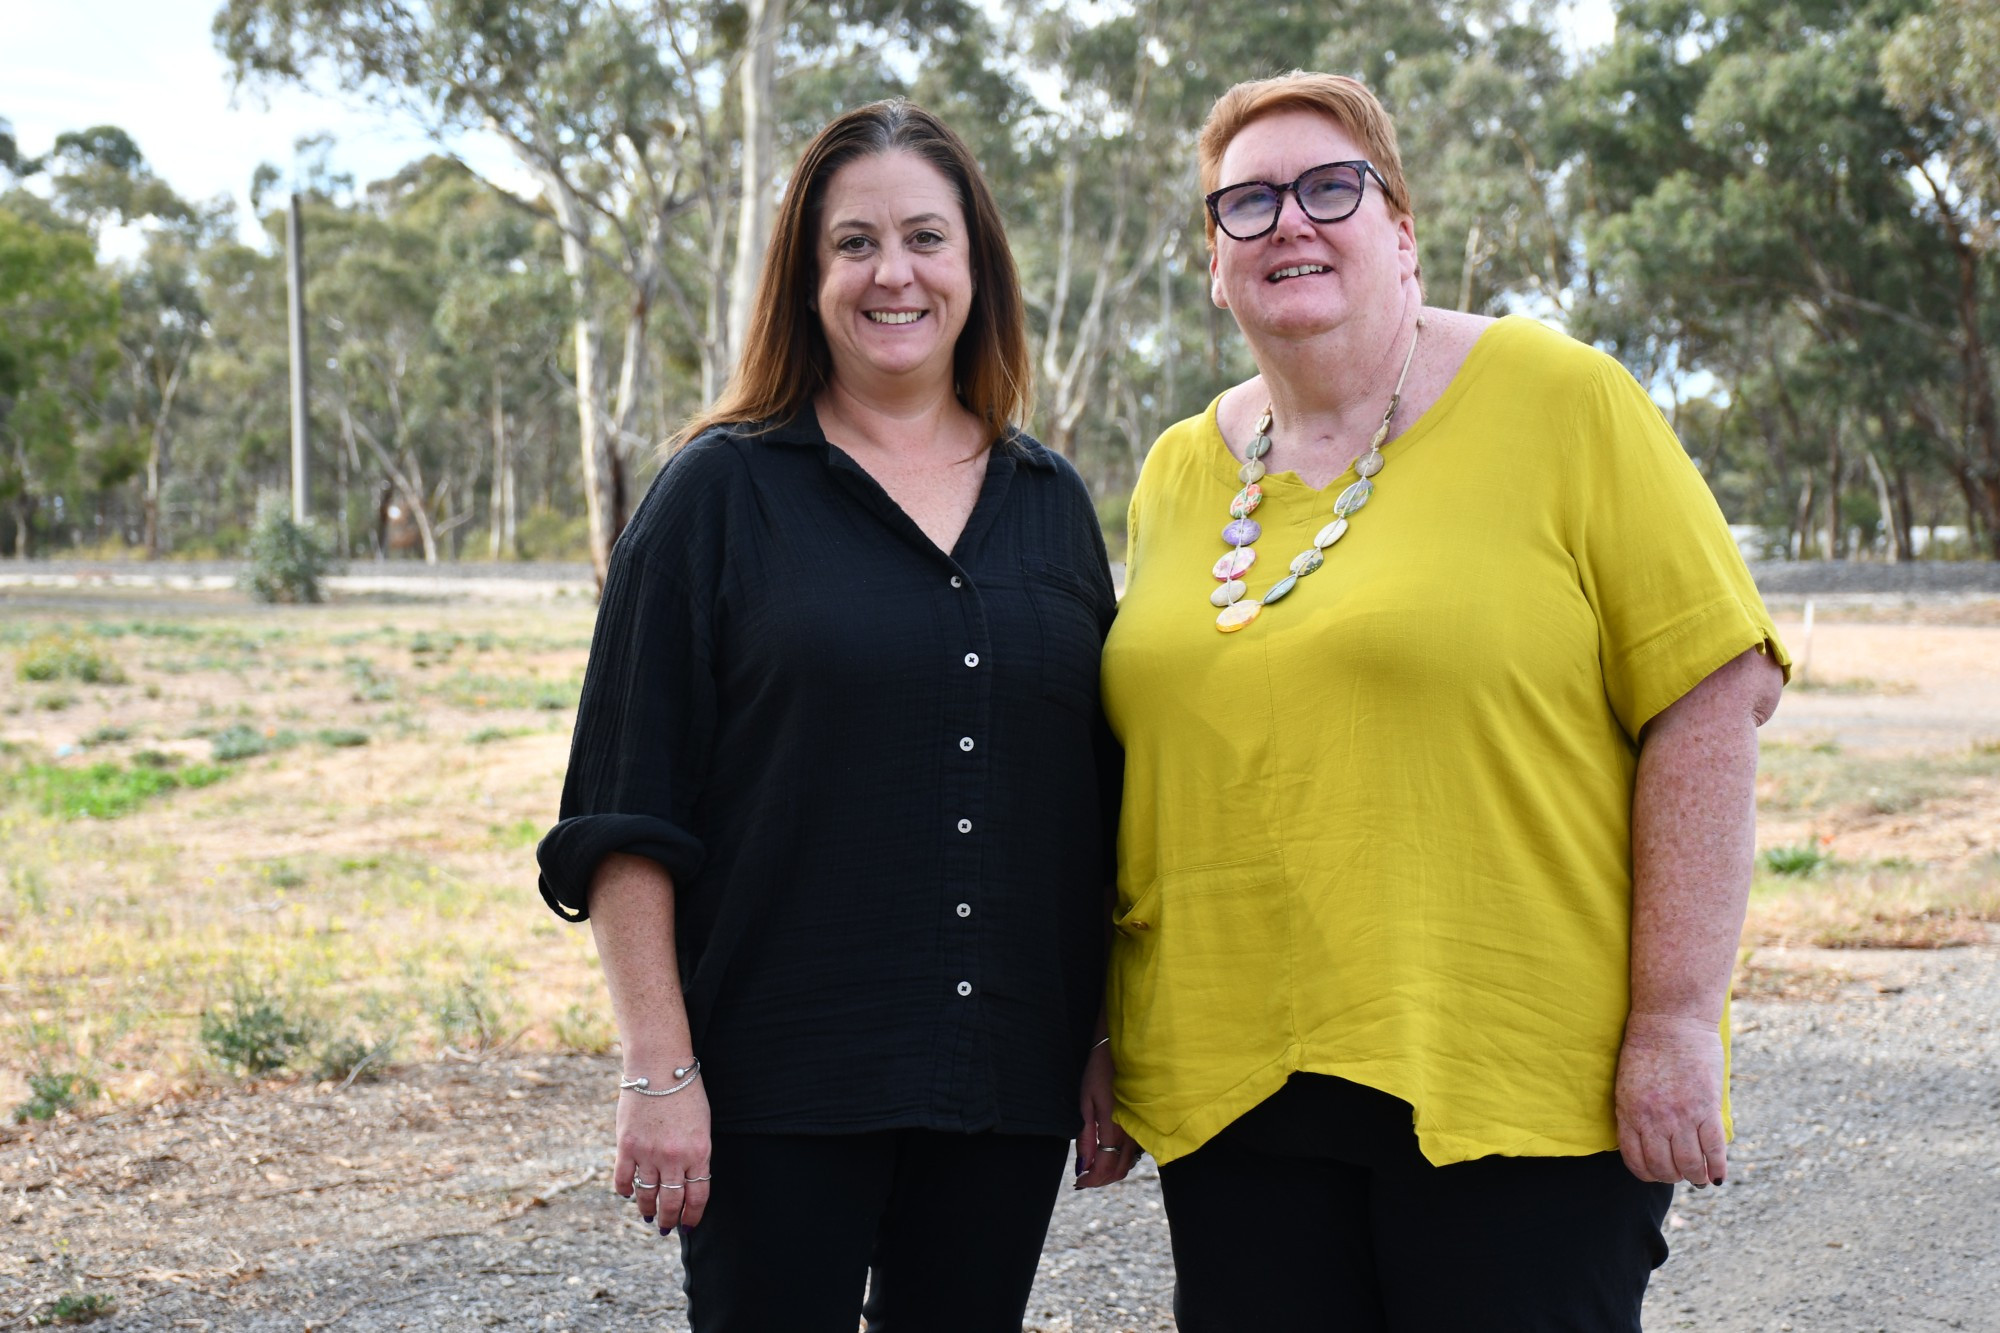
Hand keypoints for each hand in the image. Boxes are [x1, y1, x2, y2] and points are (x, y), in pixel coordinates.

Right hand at [613, 1072, 712, 1230]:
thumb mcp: (702, 1126)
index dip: (693, 1215)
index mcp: (699, 1153)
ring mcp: (649, 1153)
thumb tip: (687, 1181)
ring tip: (649, 1216)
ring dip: (648, 1209)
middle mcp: (674, 1158)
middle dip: (670, 1219)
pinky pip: (624, 1179)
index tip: (689, 1225)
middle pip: (672, 1201)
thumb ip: (696, 1155)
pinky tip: (628, 1194)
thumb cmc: (686, 1092)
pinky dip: (625, 1191)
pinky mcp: (627, 1146)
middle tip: (666, 1227)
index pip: (698, 1196)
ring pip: (647, 1195)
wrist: (660, 1067)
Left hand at [1074, 1040, 1139, 1189]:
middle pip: (1118, 1170)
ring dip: (1110, 1171)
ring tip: (1093, 1167)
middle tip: (1084, 1178)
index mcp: (1113, 1127)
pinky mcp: (1143, 1123)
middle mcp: (1131, 1133)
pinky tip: (1108, 1154)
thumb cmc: (1100, 1072)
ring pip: (1128, 1163)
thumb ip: (1086, 1136)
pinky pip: (1134, 1152)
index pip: (1103, 1167)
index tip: (1078, 1181)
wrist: (1123, 1050)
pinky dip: (1120, 1160)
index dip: (1090, 1179)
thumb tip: (1083, 1165)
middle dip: (1100, 1180)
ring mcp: (1140, 1129)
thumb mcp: (1086, 1101)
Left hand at [1615, 1012, 1726, 1186]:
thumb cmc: (1647, 1049)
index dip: (1648, 1174)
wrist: (1670, 1020)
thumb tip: (1646, 1143)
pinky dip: (1717, 1167)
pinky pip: (1714, 1150)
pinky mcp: (1707, 1109)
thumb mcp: (1628, 1085)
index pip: (1636, 1161)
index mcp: (1629, 1113)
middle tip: (1680, 1172)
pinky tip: (1717, 1173)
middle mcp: (1654, 1120)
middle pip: (1664, 1168)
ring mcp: (1681, 1116)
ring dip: (1695, 1176)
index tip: (1657, 1173)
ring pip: (1689, 1165)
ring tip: (1699, 1174)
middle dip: (1672, 1176)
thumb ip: (1634, 1114)